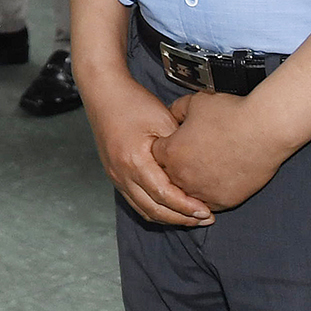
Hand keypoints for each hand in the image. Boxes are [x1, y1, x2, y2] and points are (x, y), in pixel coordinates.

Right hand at [80, 65, 213, 225]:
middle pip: (153, 209)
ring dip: (168, 217)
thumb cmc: (133, 102)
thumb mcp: (163, 120)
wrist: (103, 91)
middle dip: (181, 218)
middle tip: (204, 219)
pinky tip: (170, 207)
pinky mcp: (114, 174)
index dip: (186, 207)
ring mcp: (115, 176)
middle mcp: (121, 174)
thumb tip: (197, 172)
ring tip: (191, 217)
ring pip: (143, 209)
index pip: (164, 195)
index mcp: (134, 161)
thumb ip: (178, 149)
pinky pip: (135, 201)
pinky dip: (154, 208)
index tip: (207, 211)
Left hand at [150, 89, 291, 214]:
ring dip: (189, 185)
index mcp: (171, 153)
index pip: (155, 156)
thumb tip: (172, 116)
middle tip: (186, 158)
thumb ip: (176, 111)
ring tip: (200, 172)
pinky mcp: (224, 201)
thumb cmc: (230, 114)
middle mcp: (183, 177)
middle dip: (173, 168)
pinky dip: (208, 195)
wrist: (263, 130)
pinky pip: (208, 204)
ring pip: (186, 195)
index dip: (163, 148)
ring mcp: (203, 192)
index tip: (173, 144)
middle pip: (167, 178)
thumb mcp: (194, 103)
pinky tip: (214, 183)